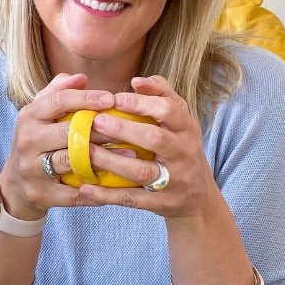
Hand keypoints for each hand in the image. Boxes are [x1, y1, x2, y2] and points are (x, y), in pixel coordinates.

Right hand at [0, 73, 114, 218]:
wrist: (15, 184)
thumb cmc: (37, 141)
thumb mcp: (40, 114)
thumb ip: (58, 92)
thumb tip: (81, 77)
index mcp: (29, 116)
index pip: (58, 101)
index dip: (86, 98)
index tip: (111, 98)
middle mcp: (28, 140)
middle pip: (67, 132)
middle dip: (100, 130)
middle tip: (127, 128)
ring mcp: (32, 168)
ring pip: (72, 162)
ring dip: (104, 159)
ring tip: (130, 155)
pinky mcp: (40, 193)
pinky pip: (73, 193)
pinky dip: (96, 191)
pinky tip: (117, 185)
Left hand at [67, 75, 219, 219]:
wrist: (198, 197)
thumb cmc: (180, 149)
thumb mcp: (181, 122)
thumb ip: (162, 96)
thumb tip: (136, 81)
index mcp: (187, 129)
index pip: (169, 110)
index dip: (142, 103)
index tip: (115, 98)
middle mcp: (183, 153)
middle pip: (155, 139)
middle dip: (124, 129)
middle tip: (97, 121)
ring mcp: (173, 180)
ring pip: (141, 171)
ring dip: (112, 161)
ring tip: (87, 152)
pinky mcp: (161, 203)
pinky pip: (132, 199)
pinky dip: (108, 194)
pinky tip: (85, 187)